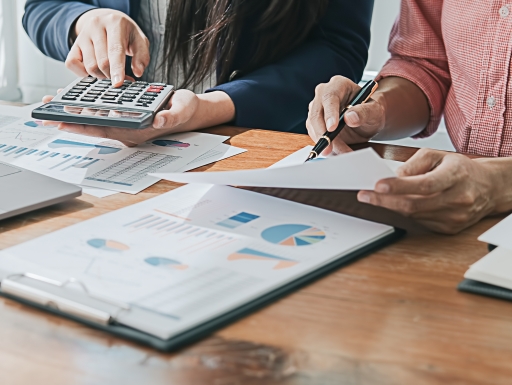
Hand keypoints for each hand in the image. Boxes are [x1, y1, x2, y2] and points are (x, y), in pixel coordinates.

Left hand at [41, 90, 235, 145]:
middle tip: (47, 113)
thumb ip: (171, 116)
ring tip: (54, 105)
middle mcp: (128, 131)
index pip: (104, 129)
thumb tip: (158, 120)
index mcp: (137, 131)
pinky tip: (76, 102)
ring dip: (75, 114)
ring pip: (95, 121)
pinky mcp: (126, 117)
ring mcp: (125, 126)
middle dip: (70, 120)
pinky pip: (102, 115)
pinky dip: (87, 109)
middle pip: (94, 127)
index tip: (63, 121)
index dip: (82, 125)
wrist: (190, 112)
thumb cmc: (185, 110)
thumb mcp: (182, 110)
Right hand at [66, 8, 149, 86]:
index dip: (117, 69)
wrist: (107, 20)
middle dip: (112, 75)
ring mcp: (82, 35)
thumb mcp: (140, 40)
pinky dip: (83, 73)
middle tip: (120, 77)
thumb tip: (138, 72)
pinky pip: (72, 64)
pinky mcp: (74, 44)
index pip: (115, 50)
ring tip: (109, 71)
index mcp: (114, 23)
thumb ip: (142, 56)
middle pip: (102, 62)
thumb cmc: (126, 33)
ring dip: (101, 76)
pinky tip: (95, 69)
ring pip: (89, 66)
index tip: (118, 83)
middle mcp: (95, 26)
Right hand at [306, 76, 384, 154]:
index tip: (332, 128)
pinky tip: (337, 152)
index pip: (329, 97)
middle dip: (322, 134)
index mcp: (338, 85)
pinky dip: (325, 146)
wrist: (368, 120)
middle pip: (316, 114)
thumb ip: (365, 112)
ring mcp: (317, 109)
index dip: (329, 113)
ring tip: (342, 153)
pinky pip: (315, 135)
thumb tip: (349, 117)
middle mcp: (324, 94)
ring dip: (325, 143)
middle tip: (330, 149)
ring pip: (313, 127)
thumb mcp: (374, 111)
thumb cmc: (371, 111)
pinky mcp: (315, 123)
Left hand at [357, 149, 496, 233]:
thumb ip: (415, 163)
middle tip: (364, 195)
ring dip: (390, 207)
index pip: (424, 184)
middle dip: (384, 200)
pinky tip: (394, 205)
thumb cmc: (460, 169)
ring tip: (373, 198)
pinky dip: (404, 214)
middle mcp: (458, 198)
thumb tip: (394, 175)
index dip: (399, 187)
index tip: (378, 185)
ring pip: (414, 215)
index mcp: (456, 176)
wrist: (489, 188)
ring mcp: (455, 216)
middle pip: (414, 204)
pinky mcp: (450, 228)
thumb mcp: (439, 155)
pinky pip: (420, 222)